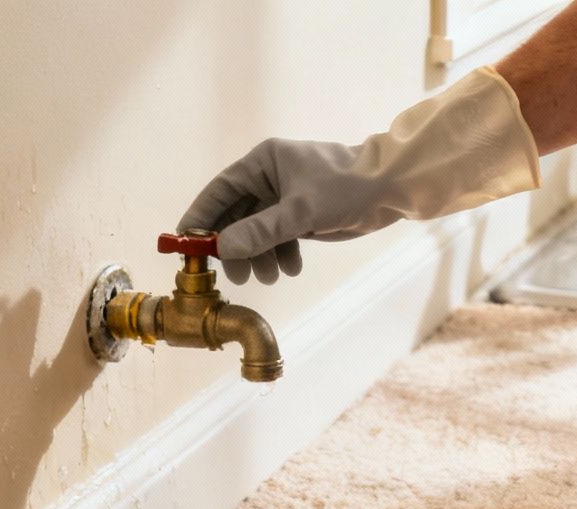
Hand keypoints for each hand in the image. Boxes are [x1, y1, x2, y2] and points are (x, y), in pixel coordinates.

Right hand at [179, 139, 370, 284]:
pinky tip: (291, 268)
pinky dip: (282, 255)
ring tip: (270, 277)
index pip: (221, 190)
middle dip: (236, 247)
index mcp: (264, 162)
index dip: (202, 216)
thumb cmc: (345, 187)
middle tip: (237, 276)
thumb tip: (223, 249)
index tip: (187, 242)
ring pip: (259, 232)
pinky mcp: (303, 216)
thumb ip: (261, 231)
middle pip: (237, 216)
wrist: (389, 190)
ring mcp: (286, 198)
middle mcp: (270, 178)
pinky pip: (280, 238)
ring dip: (261, 256)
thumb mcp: (300, 211)